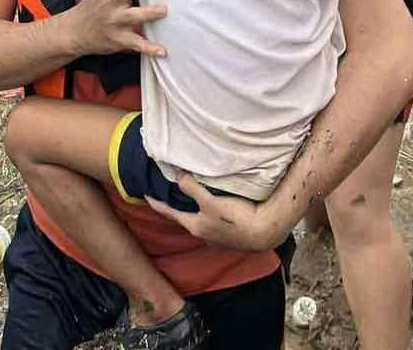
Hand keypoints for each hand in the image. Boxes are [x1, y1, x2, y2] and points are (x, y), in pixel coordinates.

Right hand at [69, 0, 166, 57]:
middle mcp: (110, 1)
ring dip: (149, 14)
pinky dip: (149, 48)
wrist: (74, 31)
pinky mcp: (119, 39)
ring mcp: (114, 21)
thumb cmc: (96, 2)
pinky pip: (136, 44)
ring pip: (133, 17)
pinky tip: (163, 51)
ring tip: (164, 10)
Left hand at [146, 174, 289, 251]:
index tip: (146, 196)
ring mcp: (220, 239)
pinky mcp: (234, 236)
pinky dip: (214, 216)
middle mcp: (205, 236)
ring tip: (196, 200)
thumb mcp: (210, 201)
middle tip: (172, 196)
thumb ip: (191, 187)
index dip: (158, 204)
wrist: (267, 230)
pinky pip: (218, 224)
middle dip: (180, 208)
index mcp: (195, 226)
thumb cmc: (236, 217)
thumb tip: (176, 174)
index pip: (170, 213)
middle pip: (186, 219)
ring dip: (198, 212)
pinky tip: (220, 209)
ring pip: (203, 222)